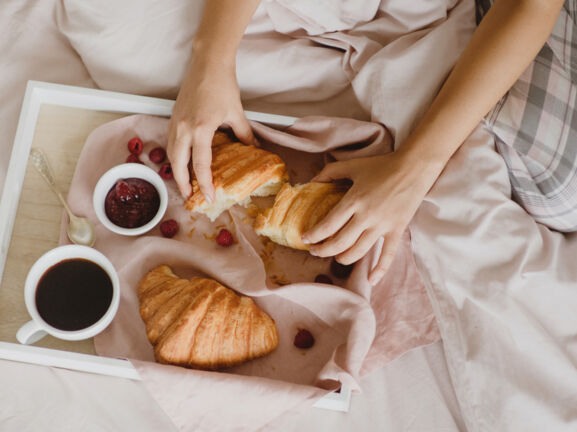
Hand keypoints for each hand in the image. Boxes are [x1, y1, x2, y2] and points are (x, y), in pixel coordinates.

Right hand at [167, 56, 255, 199]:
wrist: (207, 63)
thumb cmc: (223, 86)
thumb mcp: (237, 113)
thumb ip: (244, 135)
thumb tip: (254, 150)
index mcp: (201, 129)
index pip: (201, 165)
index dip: (204, 184)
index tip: (209, 198)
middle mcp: (183, 129)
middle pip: (178, 164)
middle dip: (182, 183)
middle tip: (190, 197)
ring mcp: (175, 123)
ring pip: (170, 154)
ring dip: (176, 170)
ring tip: (184, 184)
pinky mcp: (173, 117)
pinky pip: (170, 143)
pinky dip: (174, 156)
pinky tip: (181, 162)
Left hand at [302, 152, 437, 284]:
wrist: (414, 167)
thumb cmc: (382, 165)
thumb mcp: (353, 165)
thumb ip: (330, 172)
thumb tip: (311, 180)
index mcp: (354, 200)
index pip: (328, 225)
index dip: (314, 235)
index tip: (305, 239)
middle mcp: (367, 216)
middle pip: (340, 242)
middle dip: (323, 250)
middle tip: (315, 250)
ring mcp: (383, 225)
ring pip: (358, 251)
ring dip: (342, 258)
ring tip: (335, 257)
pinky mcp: (397, 230)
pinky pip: (388, 255)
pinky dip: (380, 270)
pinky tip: (371, 281)